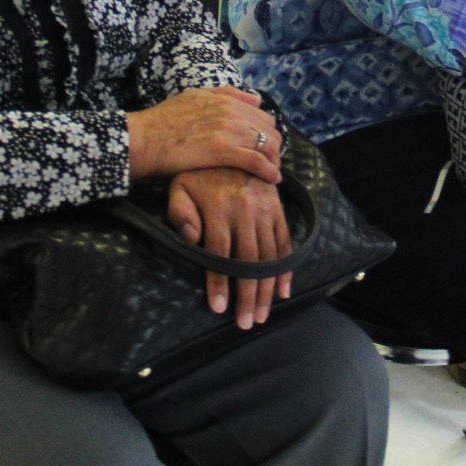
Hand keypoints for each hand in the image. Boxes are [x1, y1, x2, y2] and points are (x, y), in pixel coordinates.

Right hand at [126, 86, 281, 182]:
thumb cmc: (163, 121)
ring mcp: (229, 130)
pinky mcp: (223, 151)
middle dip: (274, 146)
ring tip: (272, 172)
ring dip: (274, 159)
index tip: (265, 146)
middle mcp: (231, 112)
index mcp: (225, 100)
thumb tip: (255, 100)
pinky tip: (271, 179)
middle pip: (270, 129)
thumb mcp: (194, 97)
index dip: (267, 132)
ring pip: (268, 144)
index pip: (262, 115)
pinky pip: (257, 161)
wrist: (144, 139)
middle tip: (270, 161)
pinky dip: (268, 170)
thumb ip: (225, 95)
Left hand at [167, 167, 291, 327]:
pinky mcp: (277, 208)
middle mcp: (245, 210)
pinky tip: (283, 290)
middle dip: (247, 295)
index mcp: (219, 207)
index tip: (219, 309)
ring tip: (261, 315)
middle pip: (248, 261)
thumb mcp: (179, 186)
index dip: (219, 283)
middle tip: (245, 323)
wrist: (233, 143)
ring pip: (269, 256)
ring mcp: (265, 210)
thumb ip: (180, 213)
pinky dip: (286, 267)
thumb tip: (191, 239)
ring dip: (266, 288)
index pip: (219, 253)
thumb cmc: (199, 172)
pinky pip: (285, 241)